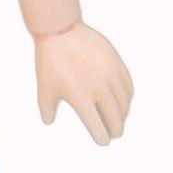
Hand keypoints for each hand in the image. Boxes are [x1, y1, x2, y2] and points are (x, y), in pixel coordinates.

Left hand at [34, 22, 132, 145]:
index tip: (103, 141)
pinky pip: (128, 86)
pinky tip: (124, 101)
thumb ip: (47, 109)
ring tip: (119, 119)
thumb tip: (49, 121)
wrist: (60, 31)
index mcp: (81, 99)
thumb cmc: (49, 62)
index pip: (98, 127)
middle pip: (115, 118)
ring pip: (124, 103)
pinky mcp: (117, 63)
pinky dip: (127, 97)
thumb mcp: (44, 88)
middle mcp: (100, 89)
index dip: (101, 137)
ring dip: (123, 115)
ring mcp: (110, 76)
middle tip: (115, 134)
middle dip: (116, 129)